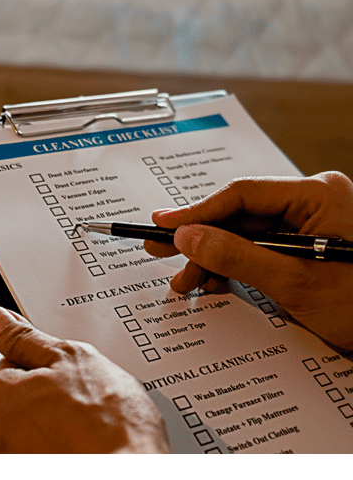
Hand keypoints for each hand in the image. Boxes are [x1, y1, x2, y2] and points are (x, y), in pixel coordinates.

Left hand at [0, 307, 168, 453]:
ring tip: (88, 436)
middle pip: (19, 406)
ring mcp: (10, 467)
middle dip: (46, 403)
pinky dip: (59, 458)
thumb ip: (27, 338)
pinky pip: (40, 463)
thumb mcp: (70, 358)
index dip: (43, 369)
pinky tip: (84, 456)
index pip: (10, 367)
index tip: (65, 378)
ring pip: (31, 438)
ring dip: (53, 435)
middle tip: (83, 406)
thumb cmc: (108, 424)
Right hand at [144, 171, 352, 348]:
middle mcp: (313, 202)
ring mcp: (311, 224)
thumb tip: (186, 235)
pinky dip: (237, 268)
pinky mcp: (308, 246)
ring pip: (246, 235)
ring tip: (187, 283)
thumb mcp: (294, 283)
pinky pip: (262, 249)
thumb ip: (235, 256)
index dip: (197, 212)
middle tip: (160, 251)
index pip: (242, 194)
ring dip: (215, 259)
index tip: (164, 226)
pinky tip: (217, 284)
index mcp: (318, 195)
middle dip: (202, 241)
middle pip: (240, 216)